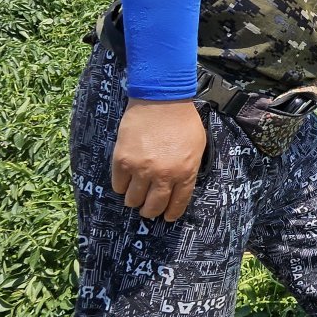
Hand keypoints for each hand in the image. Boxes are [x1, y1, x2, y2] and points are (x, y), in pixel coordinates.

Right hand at [111, 98, 206, 221]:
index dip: (170, 213)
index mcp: (185, 172)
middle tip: (148, 207)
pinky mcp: (122, 160)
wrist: (161, 99)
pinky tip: (126, 180)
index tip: (166, 217)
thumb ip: (190, 169)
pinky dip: (122, 186)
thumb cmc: (183, 121)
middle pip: (153, 207)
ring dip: (134, 199)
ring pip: (133, 200)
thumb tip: (180, 188)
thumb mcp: (198, 147)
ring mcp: (141, 169)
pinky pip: (118, 185)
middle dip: (151, 210)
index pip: (177, 204)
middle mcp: (163, 175)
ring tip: (136, 194)